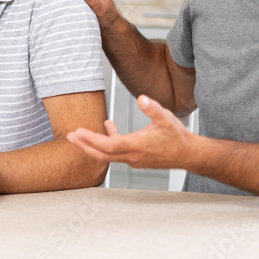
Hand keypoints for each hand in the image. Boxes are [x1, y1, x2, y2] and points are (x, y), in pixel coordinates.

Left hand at [66, 95, 193, 168]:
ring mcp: (134, 159)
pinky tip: (108, 126)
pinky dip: (109, 141)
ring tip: (79, 135)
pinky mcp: (136, 158)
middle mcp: (133, 156)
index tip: (77, 133)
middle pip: (102, 154)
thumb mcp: (167, 118)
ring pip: (107, 155)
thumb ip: (153, 108)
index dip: (91, 140)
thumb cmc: (179, 137)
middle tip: (69, 137)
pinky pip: (117, 152)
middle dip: (84, 146)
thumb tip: (141, 98)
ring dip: (92, 145)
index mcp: (138, 146)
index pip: (108, 145)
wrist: (189, 154)